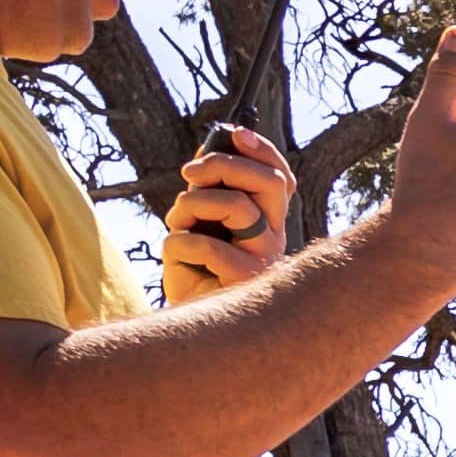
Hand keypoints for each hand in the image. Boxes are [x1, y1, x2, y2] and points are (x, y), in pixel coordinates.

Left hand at [156, 122, 294, 304]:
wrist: (190, 322)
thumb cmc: (195, 269)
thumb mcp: (200, 220)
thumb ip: (208, 190)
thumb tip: (206, 153)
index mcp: (267, 220)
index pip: (280, 178)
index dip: (263, 151)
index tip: (236, 134)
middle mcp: (274, 237)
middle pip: (267, 182)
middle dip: (222, 165)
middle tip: (189, 174)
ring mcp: (264, 259)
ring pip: (236, 205)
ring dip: (192, 203)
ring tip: (177, 220)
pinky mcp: (244, 280)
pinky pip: (207, 244)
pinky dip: (178, 242)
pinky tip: (175, 256)